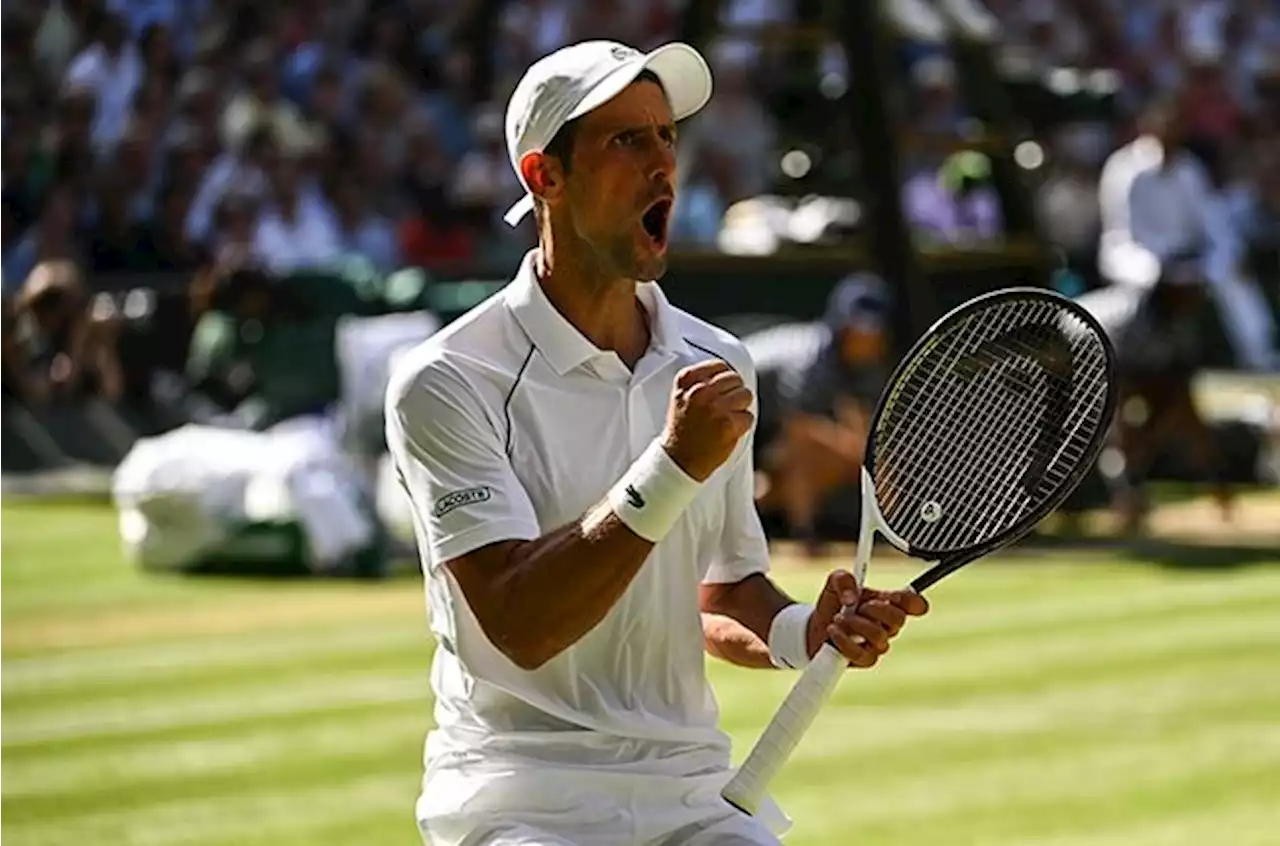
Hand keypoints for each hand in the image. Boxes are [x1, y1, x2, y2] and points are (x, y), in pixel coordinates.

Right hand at [662, 360, 753, 481]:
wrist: (678, 461)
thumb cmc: (682, 430)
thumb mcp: (682, 397)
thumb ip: (701, 382)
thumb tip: (731, 375)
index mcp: (686, 380)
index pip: (720, 366)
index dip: (725, 379)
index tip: (722, 391)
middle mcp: (700, 391)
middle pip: (735, 379)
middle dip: (734, 393)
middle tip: (725, 409)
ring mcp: (715, 407)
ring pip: (746, 395)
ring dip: (740, 408)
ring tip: (726, 420)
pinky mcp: (728, 424)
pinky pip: (748, 417)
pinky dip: (742, 426)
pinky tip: (728, 432)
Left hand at [806, 569, 928, 667]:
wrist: (816, 627)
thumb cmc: (833, 604)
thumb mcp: (834, 583)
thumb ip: (844, 580)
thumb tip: (851, 598)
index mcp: (888, 603)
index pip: (915, 604)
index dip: (911, 601)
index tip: (893, 596)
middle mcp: (887, 625)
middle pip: (899, 619)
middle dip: (876, 609)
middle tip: (858, 606)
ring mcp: (878, 644)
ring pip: (879, 636)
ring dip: (855, 624)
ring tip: (838, 618)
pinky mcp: (865, 659)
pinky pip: (861, 654)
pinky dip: (844, 640)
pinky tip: (833, 631)